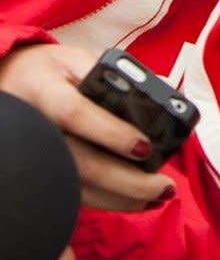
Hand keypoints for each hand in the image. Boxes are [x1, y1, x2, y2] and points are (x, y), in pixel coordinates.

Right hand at [0, 44, 173, 210]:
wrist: (5, 85)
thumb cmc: (48, 72)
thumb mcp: (76, 59)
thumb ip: (115, 73)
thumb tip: (163, 89)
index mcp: (44, 91)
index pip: (76, 114)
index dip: (111, 132)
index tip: (144, 147)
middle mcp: (35, 129)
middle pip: (81, 164)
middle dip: (128, 181)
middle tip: (164, 185)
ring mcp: (35, 157)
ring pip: (78, 188)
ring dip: (122, 198)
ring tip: (159, 196)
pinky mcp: (40, 174)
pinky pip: (74, 194)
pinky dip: (107, 200)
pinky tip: (134, 200)